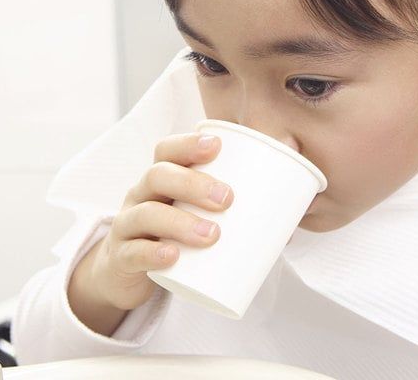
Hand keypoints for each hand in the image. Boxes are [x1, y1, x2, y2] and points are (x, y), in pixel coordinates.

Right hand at [86, 132, 233, 310]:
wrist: (128, 273)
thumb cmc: (175, 235)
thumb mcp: (196, 215)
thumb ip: (237, 210)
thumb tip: (296, 213)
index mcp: (162, 179)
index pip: (166, 150)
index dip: (188, 144)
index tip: (218, 147)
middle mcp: (141, 195)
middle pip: (158, 175)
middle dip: (193, 183)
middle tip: (227, 199)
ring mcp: (127, 226)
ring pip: (146, 214)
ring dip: (180, 222)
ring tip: (212, 235)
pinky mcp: (121, 258)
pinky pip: (132, 252)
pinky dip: (152, 253)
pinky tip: (172, 257)